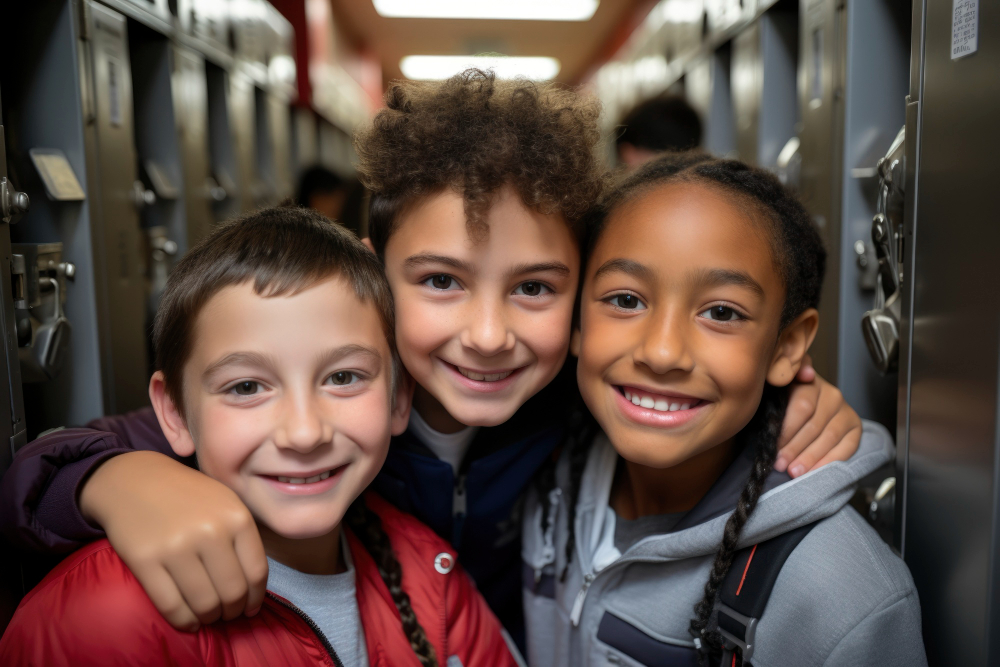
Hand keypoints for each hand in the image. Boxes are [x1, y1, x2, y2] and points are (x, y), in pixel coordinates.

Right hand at [80, 451, 267, 630]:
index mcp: (236, 517)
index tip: (250, 609)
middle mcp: (210, 532)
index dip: (255, 598)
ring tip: (208, 616)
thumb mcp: (225, 502)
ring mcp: (176, 547)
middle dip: (232, 612)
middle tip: (227, 614)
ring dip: (210, 618)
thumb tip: (252, 588)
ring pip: (204, 603)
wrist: (134, 480)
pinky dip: (184, 621)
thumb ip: (241, 538)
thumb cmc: (186, 494)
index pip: (256, 572)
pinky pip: (171, 606)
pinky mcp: (145, 561)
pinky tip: (189, 621)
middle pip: (232, 592)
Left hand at [775, 355, 862, 477]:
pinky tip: (815, 472)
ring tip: (794, 472)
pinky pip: (847, 447)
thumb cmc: (782, 402)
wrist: (805, 406)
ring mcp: (845, 410)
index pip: (802, 407)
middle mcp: (831, 394)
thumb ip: (781, 378)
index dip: (787, 430)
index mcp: (809, 381)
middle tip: (780, 464)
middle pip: (814, 425)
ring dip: (810, 457)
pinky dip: (829, 461)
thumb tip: (805, 373)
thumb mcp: (774, 390)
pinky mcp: (855, 426)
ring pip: (829, 437)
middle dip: (795, 448)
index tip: (772, 447)